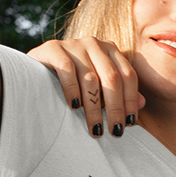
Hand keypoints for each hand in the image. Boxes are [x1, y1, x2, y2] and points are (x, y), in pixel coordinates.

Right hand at [28, 38, 144, 136]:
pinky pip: (67, 69)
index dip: (130, 101)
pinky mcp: (53, 48)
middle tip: (114, 132)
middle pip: (112, 78)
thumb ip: (120, 94)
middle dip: (115, 108)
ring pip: (90, 78)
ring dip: (94, 107)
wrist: (32, 71)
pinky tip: (74, 107)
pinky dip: (72, 90)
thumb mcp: (98, 88)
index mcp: (110, 50)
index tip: (130, 124)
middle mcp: (94, 43)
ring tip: (95, 128)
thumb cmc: (71, 82)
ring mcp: (74, 44)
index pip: (128, 76)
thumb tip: (143, 103)